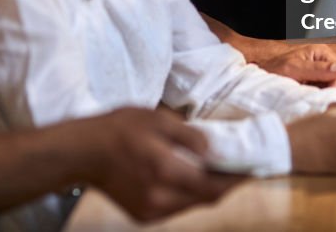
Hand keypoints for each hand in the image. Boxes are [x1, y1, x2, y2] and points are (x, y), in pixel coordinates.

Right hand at [84, 107, 239, 221]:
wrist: (82, 153)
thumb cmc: (118, 130)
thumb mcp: (155, 119)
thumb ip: (188, 136)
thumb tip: (214, 150)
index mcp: (164, 172)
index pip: (212, 186)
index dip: (236, 180)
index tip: (253, 168)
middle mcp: (160, 199)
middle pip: (206, 199)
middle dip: (226, 184)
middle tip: (240, 168)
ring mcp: (150, 211)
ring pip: (192, 204)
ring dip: (208, 190)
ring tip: (219, 171)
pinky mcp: (143, 215)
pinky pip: (176, 207)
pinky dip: (189, 194)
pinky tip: (192, 177)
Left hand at [256, 44, 335, 90]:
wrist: (262, 71)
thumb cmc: (274, 67)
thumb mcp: (293, 68)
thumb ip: (317, 69)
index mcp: (322, 53)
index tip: (327, 95)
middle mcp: (327, 61)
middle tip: (320, 98)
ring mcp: (324, 73)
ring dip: (330, 95)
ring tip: (314, 97)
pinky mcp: (320, 84)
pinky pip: (331, 93)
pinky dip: (325, 98)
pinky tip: (313, 98)